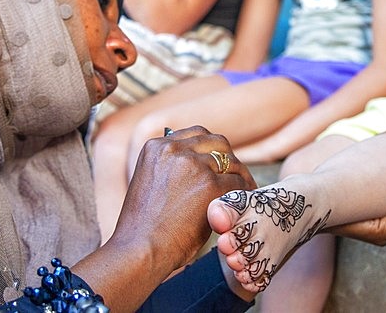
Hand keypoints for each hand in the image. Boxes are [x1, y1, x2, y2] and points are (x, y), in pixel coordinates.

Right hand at [113, 126, 255, 269]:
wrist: (139, 251)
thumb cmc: (143, 229)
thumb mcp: (150, 185)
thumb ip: (169, 170)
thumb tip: (195, 168)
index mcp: (156, 147)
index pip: (195, 135)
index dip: (211, 149)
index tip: (218, 163)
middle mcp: (174, 149)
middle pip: (216, 142)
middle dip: (228, 158)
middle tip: (237, 174)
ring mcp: (193, 165)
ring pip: (230, 161)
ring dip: (239, 175)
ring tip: (245, 189)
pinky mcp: (209, 184)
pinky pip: (237, 183)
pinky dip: (244, 192)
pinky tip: (246, 202)